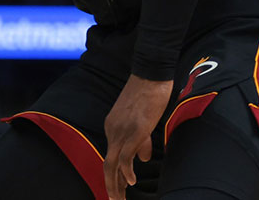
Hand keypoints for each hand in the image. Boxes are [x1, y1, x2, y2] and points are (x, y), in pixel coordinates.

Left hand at [103, 74, 170, 199]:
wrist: (151, 73)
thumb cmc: (150, 93)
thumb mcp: (143, 120)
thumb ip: (141, 140)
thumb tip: (142, 158)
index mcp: (112, 126)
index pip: (110, 156)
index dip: (114, 175)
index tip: (117, 189)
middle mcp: (112, 129)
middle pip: (107, 164)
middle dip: (111, 185)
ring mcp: (121, 130)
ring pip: (112, 164)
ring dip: (116, 184)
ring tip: (119, 199)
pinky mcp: (133, 130)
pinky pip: (125, 156)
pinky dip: (127, 172)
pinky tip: (132, 182)